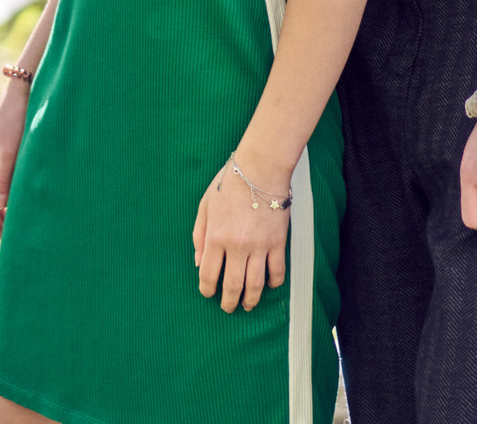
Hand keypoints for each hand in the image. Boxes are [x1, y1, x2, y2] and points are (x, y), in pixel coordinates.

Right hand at [0, 82, 29, 235]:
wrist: (22, 95)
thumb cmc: (16, 121)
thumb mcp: (10, 151)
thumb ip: (4, 177)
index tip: (2, 238)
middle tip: (11, 238)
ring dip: (5, 209)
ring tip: (17, 225)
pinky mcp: (10, 154)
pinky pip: (7, 182)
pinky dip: (12, 195)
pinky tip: (23, 201)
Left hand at [192, 160, 288, 312]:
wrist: (260, 169)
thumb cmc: (229, 184)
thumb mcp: (205, 206)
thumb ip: (199, 236)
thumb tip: (198, 262)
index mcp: (216, 236)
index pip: (209, 274)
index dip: (207, 289)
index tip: (207, 293)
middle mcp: (237, 245)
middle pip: (232, 285)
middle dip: (228, 302)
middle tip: (228, 308)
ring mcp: (259, 246)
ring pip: (255, 284)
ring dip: (251, 299)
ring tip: (248, 305)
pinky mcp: (278, 243)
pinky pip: (277, 271)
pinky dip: (274, 283)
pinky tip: (269, 285)